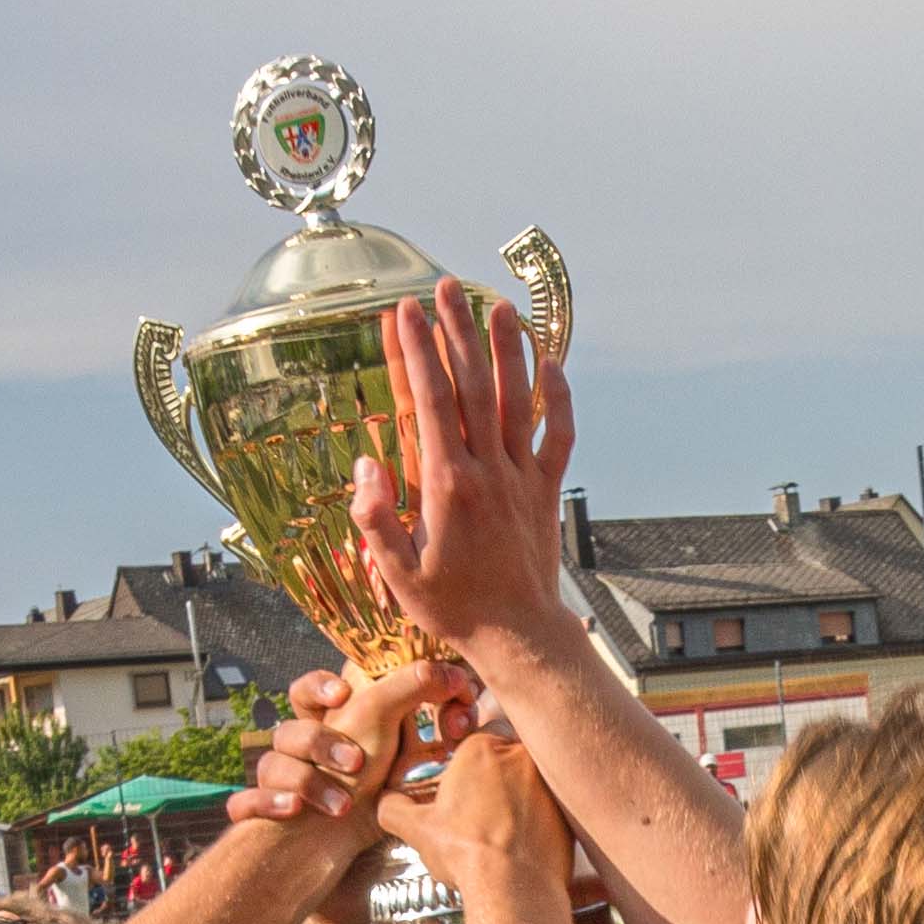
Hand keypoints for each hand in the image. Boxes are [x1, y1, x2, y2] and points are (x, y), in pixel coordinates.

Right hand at [244, 662, 474, 828]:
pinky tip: (292, 812)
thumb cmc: (366, 794)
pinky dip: (267, 805)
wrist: (336, 855)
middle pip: (287, 728)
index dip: (319, 687)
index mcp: (325, 725)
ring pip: (270, 765)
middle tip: (355, 762)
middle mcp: (297, 750)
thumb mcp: (397, 741)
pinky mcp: (260, 813)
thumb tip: (451, 671)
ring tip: (343, 806)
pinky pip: (244, 801)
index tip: (345, 693)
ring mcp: (277, 782)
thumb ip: (417, 695)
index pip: (308, 690)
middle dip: (316, 740)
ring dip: (308, 782)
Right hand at [348, 283, 576, 669]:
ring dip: (509, 350)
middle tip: (445, 286)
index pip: (429, 401)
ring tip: (499, 306)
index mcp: (446, 485)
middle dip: (457, 331)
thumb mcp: (397, 573)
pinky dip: (560, 398)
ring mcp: (522, 478)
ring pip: (519, 400)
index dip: (415, 351)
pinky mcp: (547, 491)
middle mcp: (488, 471)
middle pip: (473, 385)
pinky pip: (560, 435)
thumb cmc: (453, 607)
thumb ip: (375, 519)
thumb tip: (363, 467)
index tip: (403, 310)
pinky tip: (553, 362)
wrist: (517, 636)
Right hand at [390, 728, 567, 903]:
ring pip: (531, 779)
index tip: (461, 790)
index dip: (464, 767)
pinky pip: (552, 804)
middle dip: (494, 777)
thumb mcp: (417, 829)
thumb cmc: (467, 854)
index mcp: (481, 748)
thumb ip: (394, 809)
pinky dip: (540, 818)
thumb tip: (386, 804)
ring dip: (519, 796)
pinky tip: (524, 841)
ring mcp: (549, 780)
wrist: (514, 887)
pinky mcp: (567, 807)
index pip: (472, 742)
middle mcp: (520, 755)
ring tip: (503, 828)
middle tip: (482, 809)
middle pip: (505, 756)